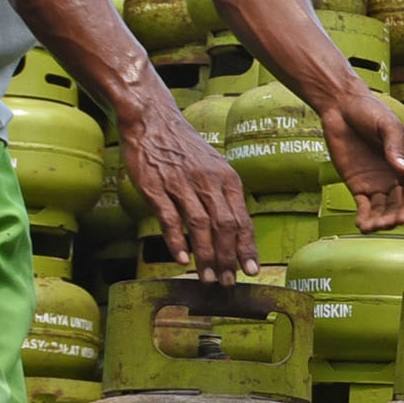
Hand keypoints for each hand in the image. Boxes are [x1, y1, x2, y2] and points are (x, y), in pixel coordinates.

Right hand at [114, 93, 255, 278]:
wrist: (152, 120)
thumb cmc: (184, 148)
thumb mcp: (214, 167)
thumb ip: (223, 197)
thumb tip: (233, 232)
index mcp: (226, 178)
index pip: (242, 219)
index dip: (247, 248)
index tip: (251, 271)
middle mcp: (207, 181)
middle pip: (225, 226)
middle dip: (228, 258)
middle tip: (227, 282)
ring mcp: (181, 184)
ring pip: (200, 226)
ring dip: (206, 255)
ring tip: (207, 278)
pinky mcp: (156, 186)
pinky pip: (170, 218)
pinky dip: (177, 241)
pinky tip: (182, 259)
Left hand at [320, 87, 403, 229]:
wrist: (340, 106)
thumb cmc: (369, 110)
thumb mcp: (386, 124)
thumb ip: (394, 147)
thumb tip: (402, 170)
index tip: (402, 219)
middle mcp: (395, 177)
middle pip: (399, 204)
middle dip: (392, 218)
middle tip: (383, 225)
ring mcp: (377, 182)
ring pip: (382, 209)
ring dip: (378, 221)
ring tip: (369, 227)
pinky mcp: (358, 185)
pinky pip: (364, 206)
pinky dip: (364, 217)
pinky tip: (361, 225)